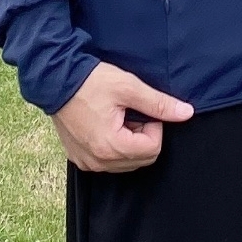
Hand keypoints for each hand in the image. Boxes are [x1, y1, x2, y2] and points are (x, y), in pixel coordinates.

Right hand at [52, 61, 193, 172]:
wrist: (54, 79)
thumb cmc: (91, 81)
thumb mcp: (128, 87)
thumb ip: (159, 103)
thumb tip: (186, 113)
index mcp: (111, 147)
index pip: (153, 149)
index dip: (154, 126)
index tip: (140, 108)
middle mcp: (98, 162)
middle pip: (141, 158)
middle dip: (142, 135)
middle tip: (130, 111)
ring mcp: (87, 163)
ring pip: (125, 162)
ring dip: (129, 141)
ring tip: (117, 116)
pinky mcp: (79, 158)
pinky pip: (107, 161)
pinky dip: (113, 145)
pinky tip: (105, 123)